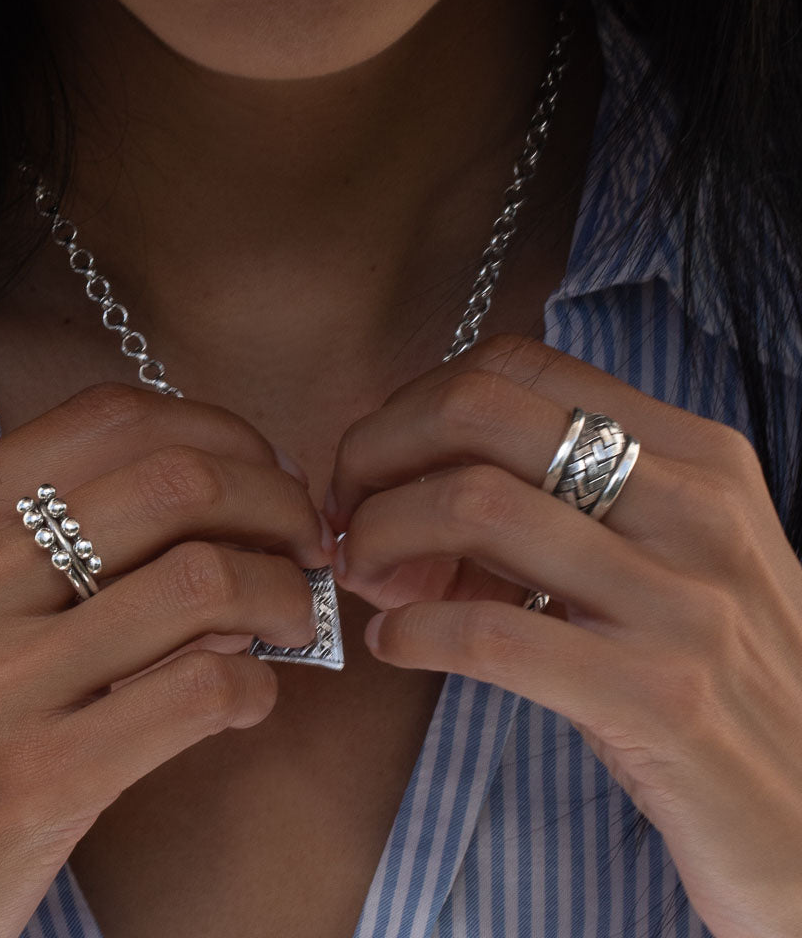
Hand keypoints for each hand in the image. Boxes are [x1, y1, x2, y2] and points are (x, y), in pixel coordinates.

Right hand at [0, 382, 331, 937]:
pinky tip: (247, 698)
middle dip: (278, 501)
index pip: (113, 417)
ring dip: (285, 593)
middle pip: (178, 481)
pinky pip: (202, 690)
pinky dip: (257, 685)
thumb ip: (37, 538)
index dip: (221, 430)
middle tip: (306, 541)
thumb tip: (204, 500)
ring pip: (206, 579)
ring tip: (292, 620)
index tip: (263, 471)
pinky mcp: (37, 781)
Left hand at [324, 333, 801, 937]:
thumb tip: (407, 479)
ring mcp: (684, 601)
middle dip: (377, 452)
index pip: (514, 368)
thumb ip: (559, 507)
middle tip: (346, 513)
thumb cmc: (722, 675)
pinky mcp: (661, 699)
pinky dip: (411, 631)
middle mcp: (695, 506)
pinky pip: (491, 633)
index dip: (414, 404)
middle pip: (478, 411)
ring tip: (369, 582)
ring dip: (381, 538)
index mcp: (694, 455)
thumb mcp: (665, 561)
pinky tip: (394, 646)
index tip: (375, 464)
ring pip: (474, 504)